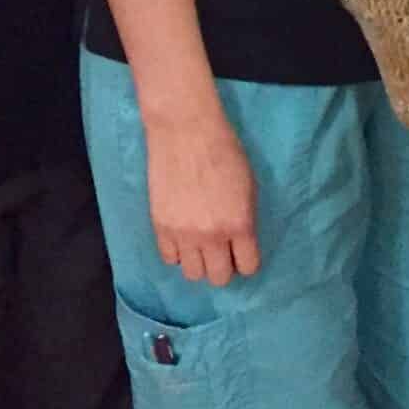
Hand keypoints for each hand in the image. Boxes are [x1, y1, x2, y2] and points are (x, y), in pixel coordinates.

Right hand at [144, 109, 260, 285]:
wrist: (186, 131)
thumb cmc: (225, 151)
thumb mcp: (248, 186)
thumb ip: (245, 218)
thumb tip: (241, 240)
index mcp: (240, 224)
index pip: (247, 266)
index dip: (247, 261)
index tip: (243, 254)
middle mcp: (212, 236)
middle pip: (219, 277)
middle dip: (224, 267)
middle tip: (222, 252)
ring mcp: (183, 235)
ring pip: (193, 274)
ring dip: (200, 263)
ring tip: (201, 246)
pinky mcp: (160, 228)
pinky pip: (169, 259)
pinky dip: (178, 253)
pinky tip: (182, 238)